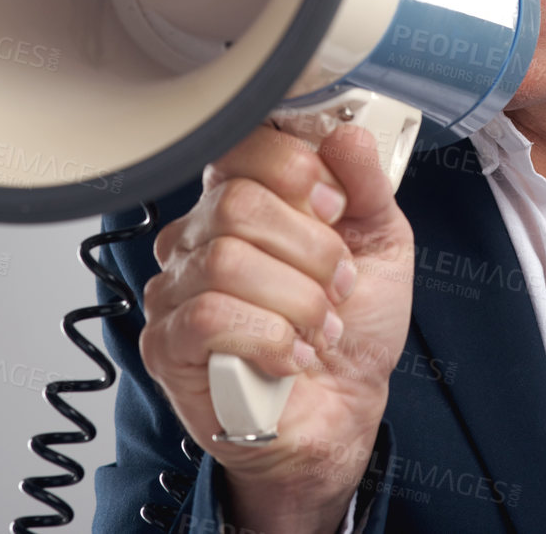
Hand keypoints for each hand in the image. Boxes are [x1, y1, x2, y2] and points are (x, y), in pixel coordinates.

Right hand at [140, 121, 415, 533]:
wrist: (342, 411)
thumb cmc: (351, 326)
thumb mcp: (379, 243)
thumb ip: (367, 186)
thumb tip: (347, 133)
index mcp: (241, 199)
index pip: (241, 146)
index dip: (295, 170)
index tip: (336, 207)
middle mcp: (197, 236)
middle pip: (236, 204)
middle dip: (310, 249)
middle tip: (338, 285)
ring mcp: (174, 289)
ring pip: (225, 261)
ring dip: (297, 300)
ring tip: (319, 327)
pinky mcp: (166, 344)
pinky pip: (209, 317)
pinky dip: (268, 337)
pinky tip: (290, 355)